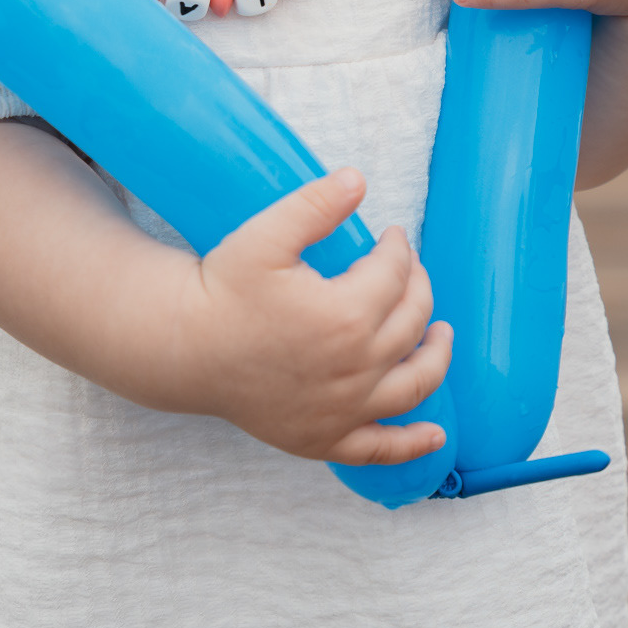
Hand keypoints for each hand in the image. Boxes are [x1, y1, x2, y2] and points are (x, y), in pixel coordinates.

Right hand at [175, 167, 451, 464]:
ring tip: (442, 336)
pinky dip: (414, 445)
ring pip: (414, 384)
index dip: (399, 248)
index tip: (392, 235)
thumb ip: (315, 204)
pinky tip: (436, 437)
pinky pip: (382, 448)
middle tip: (408, 269)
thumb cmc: (223, 289)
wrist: (185, 348)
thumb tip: (359, 178)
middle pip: (411, 322)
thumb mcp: (265, 235)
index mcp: (346, 315)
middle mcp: (355, 368)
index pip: (394, 274)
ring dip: (436, 357)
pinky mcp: (326, 439)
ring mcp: (344, 410)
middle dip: (417, 288)